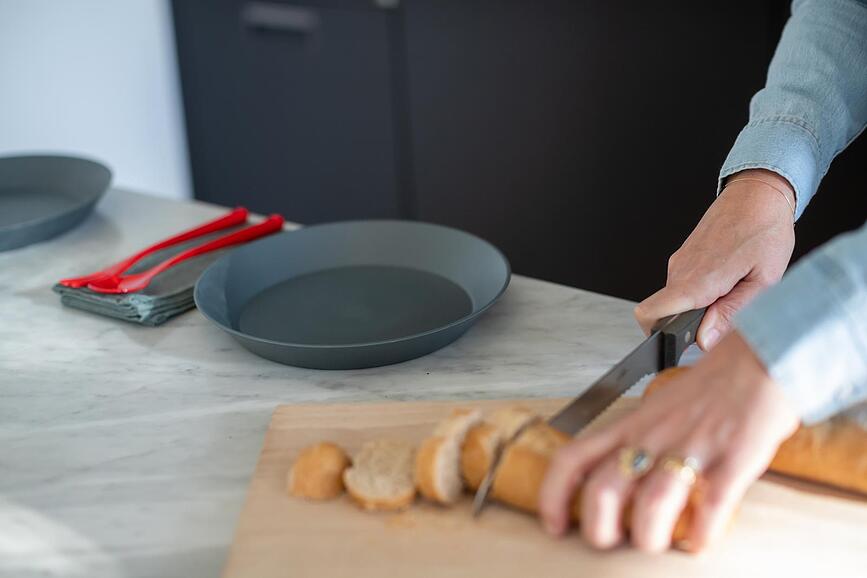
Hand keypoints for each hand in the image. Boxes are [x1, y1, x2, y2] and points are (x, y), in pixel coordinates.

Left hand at [538, 332, 799, 551]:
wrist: (761, 359)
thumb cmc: (709, 389)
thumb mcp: (655, 410)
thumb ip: (633, 442)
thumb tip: (612, 485)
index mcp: (631, 425)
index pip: (573, 457)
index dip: (553, 495)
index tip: (553, 524)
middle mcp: (654, 436)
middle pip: (605, 488)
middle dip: (599, 528)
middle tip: (610, 543)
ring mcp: (693, 446)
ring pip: (652, 500)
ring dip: (648, 535)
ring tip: (654, 545)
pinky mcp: (734, 457)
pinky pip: (713, 502)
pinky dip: (703, 532)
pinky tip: (700, 542)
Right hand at [634, 169, 795, 349]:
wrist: (758, 194)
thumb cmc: (765, 230)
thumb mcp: (764, 280)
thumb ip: (732, 314)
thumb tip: (704, 341)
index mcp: (698, 280)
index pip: (650, 314)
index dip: (660, 336)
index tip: (684, 342)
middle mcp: (681, 271)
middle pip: (664, 313)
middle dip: (688, 325)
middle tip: (726, 316)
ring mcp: (680, 263)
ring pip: (677, 301)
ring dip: (700, 307)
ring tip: (734, 291)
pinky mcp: (684, 258)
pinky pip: (684, 286)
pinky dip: (702, 293)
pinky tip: (729, 280)